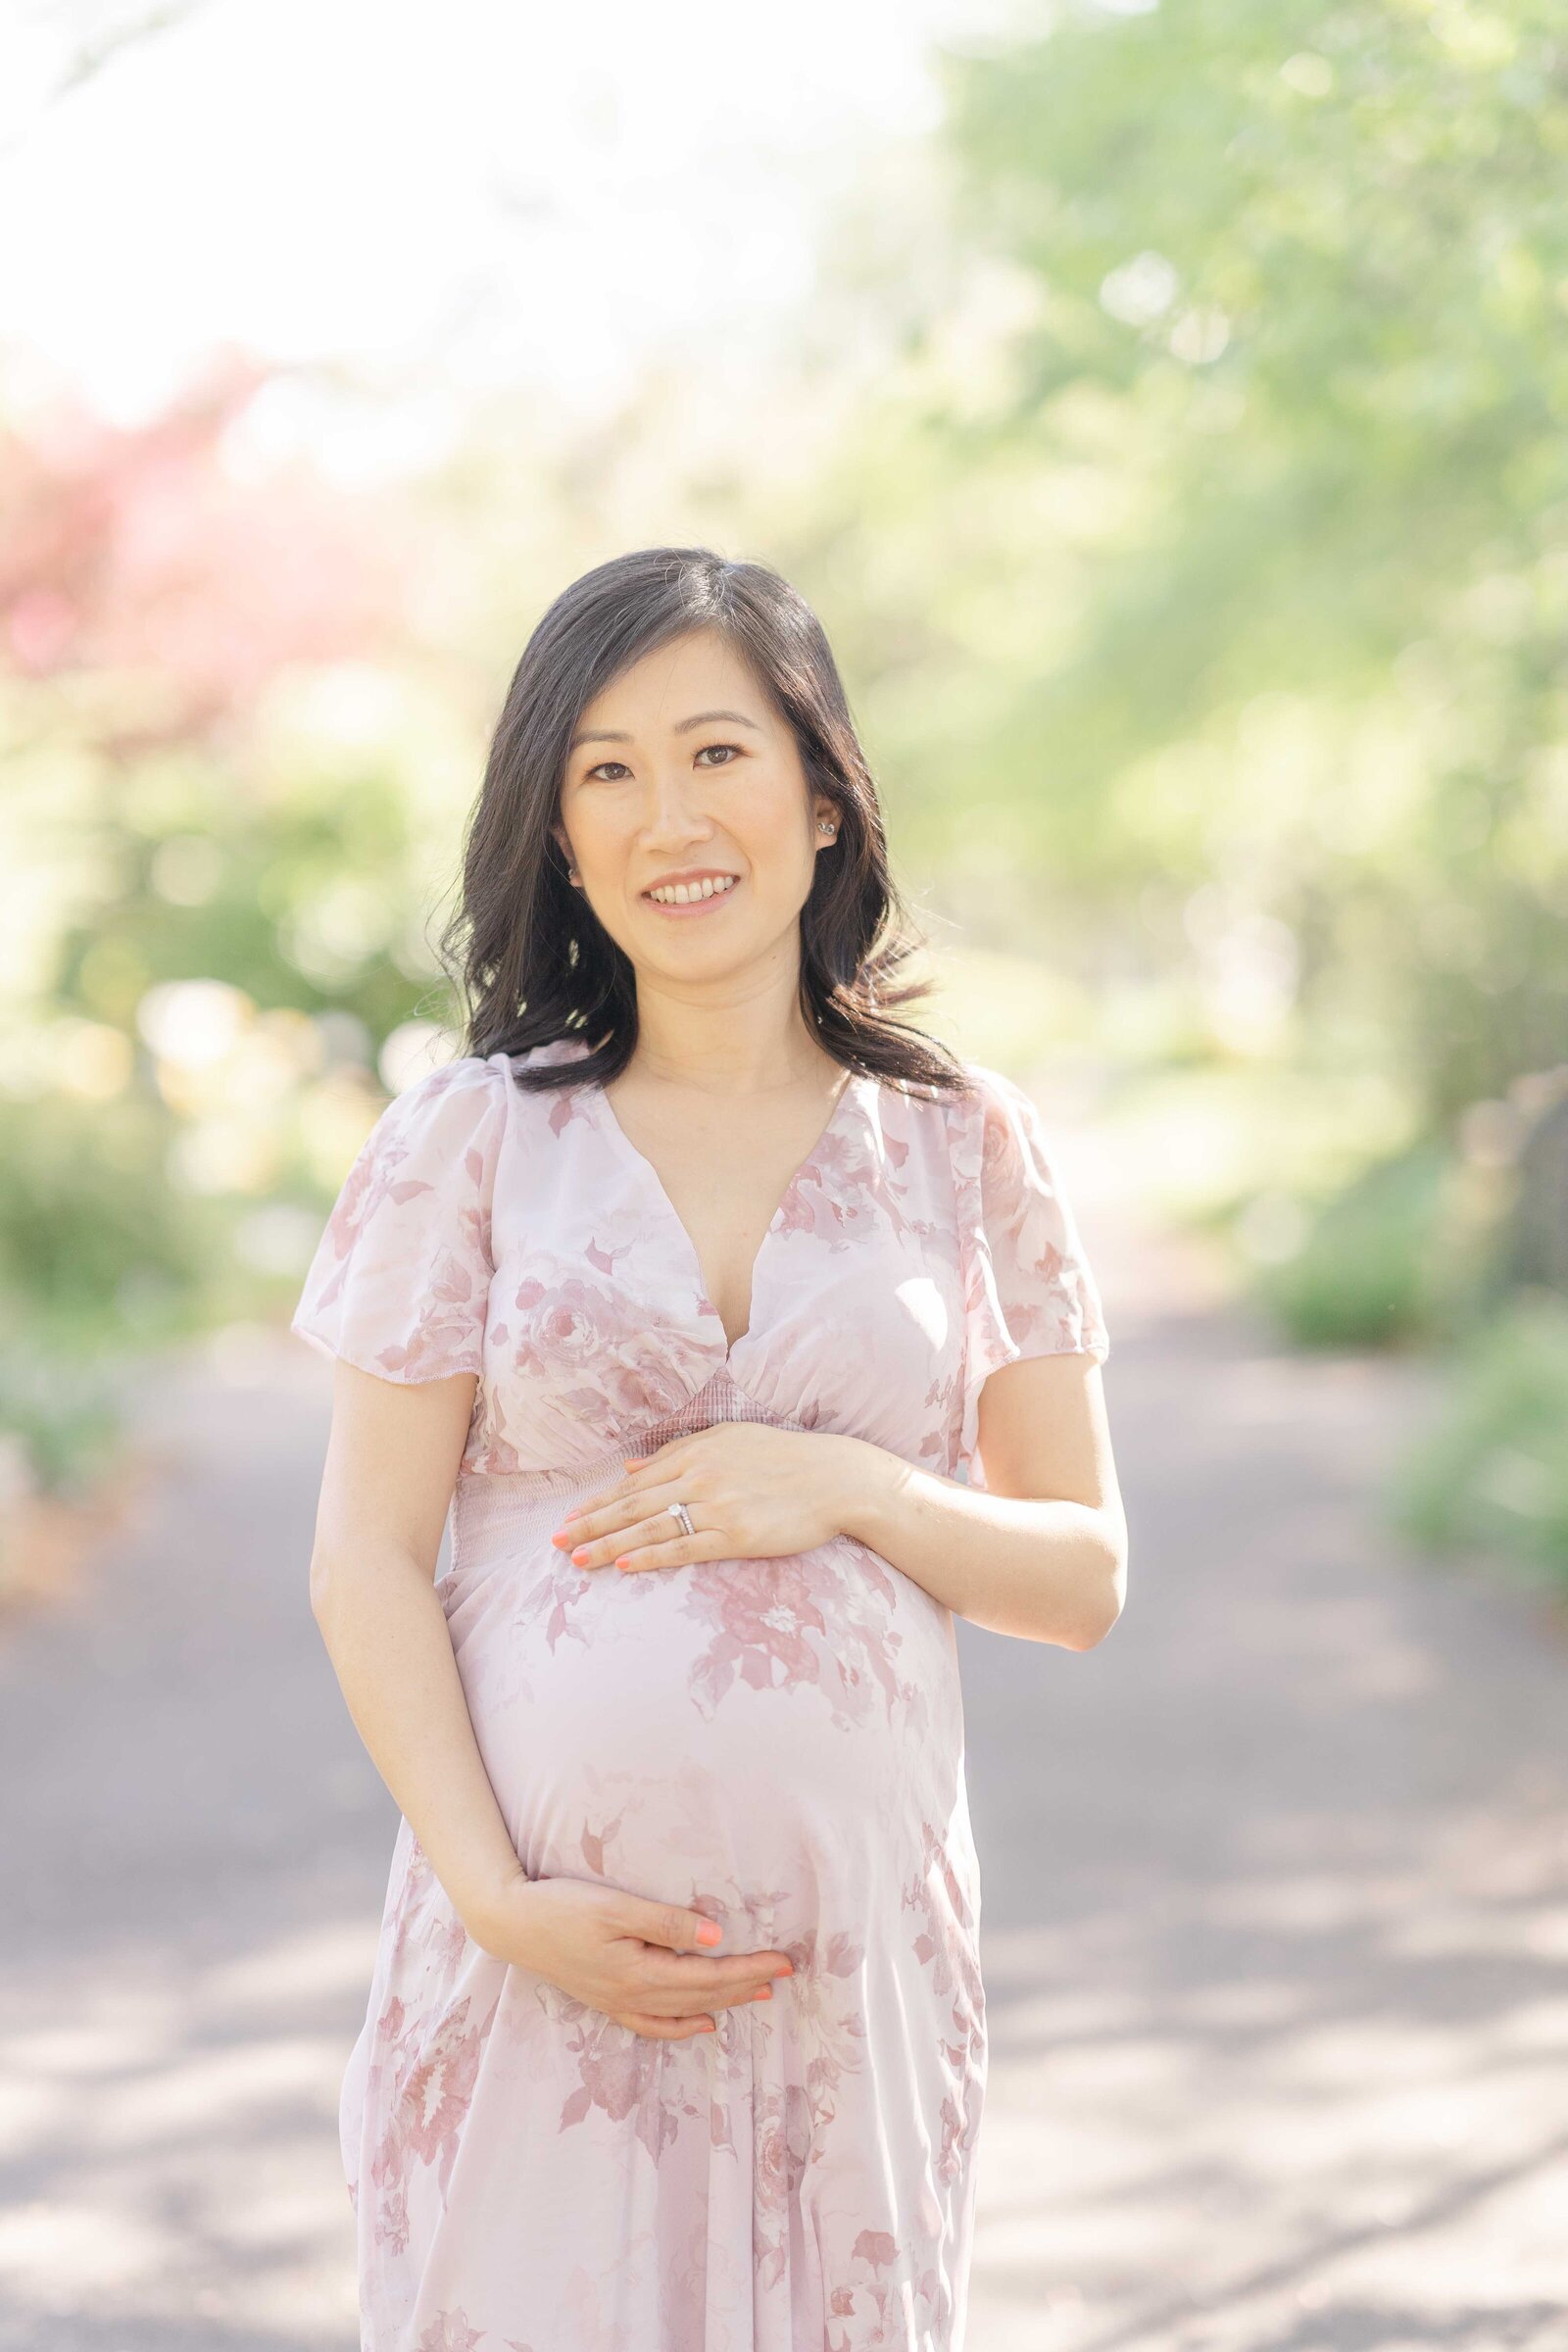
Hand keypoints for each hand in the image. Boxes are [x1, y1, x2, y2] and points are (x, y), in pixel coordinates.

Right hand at [470, 1873, 794, 2038]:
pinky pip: (654, 2024)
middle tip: (784, 1974)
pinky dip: (683, 2026)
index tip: (784, 1961)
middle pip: (702, 1996)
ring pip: (684, 2011)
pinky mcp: (607, 2000)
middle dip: (746, 1985)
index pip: (709, 1976)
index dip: (749, 1969)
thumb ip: (666, 1921)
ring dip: (723, 2003)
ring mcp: (618, 2003)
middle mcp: (632, 1996)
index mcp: (638, 1972)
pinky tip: (703, 2023)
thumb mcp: (614, 1906)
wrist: (511, 1925)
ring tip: (758, 1994)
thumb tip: (716, 1935)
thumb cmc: (561, 1907)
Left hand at [549, 1422, 869, 1573]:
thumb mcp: (729, 1440)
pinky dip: (653, 1555)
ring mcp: (718, 1506)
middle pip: (634, 1505)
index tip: (569, 1519)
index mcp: (696, 1454)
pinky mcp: (737, 1534)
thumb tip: (630, 1468)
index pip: (634, 1483)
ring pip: (652, 1527)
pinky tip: (626, 1565)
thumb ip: (679, 1452)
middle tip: (557, 1543)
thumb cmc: (784, 1458)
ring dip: (610, 1544)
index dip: (599, 1503)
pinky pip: (686, 1547)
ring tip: (578, 1559)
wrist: (835, 1477)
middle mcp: (700, 1477)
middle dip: (591, 1525)